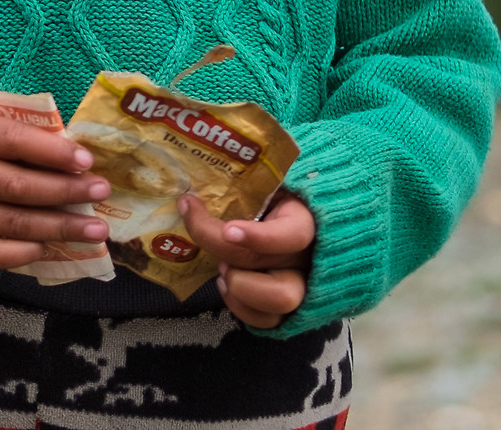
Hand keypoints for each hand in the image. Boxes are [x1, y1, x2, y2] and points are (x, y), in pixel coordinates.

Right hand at [0, 107, 111, 269]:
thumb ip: (15, 137)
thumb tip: (70, 155)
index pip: (14, 141)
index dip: (52, 151)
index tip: (86, 160)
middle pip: (18, 186)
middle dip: (66, 190)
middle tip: (101, 192)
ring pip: (12, 223)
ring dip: (59, 227)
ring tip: (95, 230)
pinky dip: (22, 253)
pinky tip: (48, 247)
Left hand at [179, 190, 315, 328]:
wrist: (283, 217)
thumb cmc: (267, 195)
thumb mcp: (262, 180)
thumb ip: (241, 182)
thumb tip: (191, 191)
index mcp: (305, 218)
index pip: (294, 234)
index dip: (261, 237)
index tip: (229, 230)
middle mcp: (309, 256)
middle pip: (276, 268)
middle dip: (235, 259)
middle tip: (219, 242)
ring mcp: (303, 284)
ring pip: (281, 302)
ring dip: (240, 287)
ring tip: (222, 270)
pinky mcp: (290, 307)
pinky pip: (268, 321)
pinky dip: (240, 307)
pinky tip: (226, 285)